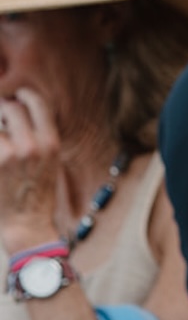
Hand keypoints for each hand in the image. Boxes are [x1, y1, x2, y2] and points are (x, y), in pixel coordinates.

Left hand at [0, 87, 61, 250]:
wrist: (27, 224)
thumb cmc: (38, 194)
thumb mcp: (51, 162)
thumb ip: (40, 137)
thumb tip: (19, 113)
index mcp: (51, 142)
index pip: (37, 103)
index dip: (24, 95)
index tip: (16, 96)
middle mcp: (33, 145)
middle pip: (12, 108)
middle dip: (3, 108)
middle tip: (0, 117)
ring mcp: (12, 154)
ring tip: (0, 137)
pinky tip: (0, 153)